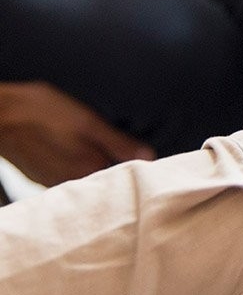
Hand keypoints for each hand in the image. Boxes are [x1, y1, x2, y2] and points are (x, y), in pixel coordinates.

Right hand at [0, 82, 154, 186]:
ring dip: (94, 168)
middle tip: (121, 150)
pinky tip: (74, 152)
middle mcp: (71, 183)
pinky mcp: (40, 178)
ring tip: (95, 149)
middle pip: (104, 179)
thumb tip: (149, 158)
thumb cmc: (40, 112)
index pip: (123, 176)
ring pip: (85, 179)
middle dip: (115, 168)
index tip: (146, 158)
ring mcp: (53, 183)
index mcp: (89, 169)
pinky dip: (74, 168)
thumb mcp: (86, 121)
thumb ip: (118, 142)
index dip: (136, 165)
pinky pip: (67, 178)